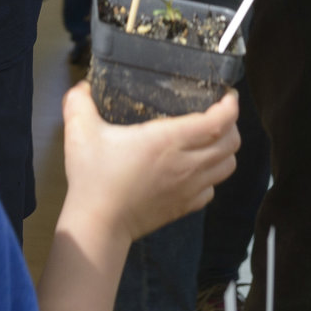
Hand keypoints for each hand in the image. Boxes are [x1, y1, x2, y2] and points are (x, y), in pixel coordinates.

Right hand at [58, 81, 239, 247]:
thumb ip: (79, 102)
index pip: (218, 122)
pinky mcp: (185, 207)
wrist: (99, 224)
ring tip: (212, 140)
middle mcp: (186, 163)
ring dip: (225, 150)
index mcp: (168, 140)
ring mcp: (189, 188)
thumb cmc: (93, 177)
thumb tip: (81, 86)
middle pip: (232, 143)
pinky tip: (195, 169)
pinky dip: (212, 176)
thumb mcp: (80, 132)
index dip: (230, 106)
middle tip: (217, 114)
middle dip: (232, 125)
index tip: (226, 96)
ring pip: (228, 166)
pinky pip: (212, 189)